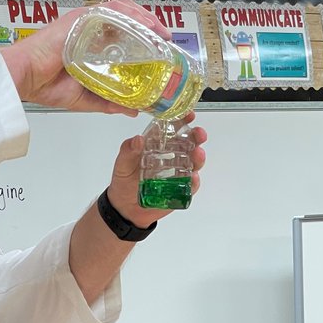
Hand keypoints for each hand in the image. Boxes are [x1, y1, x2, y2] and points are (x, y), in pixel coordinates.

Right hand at [0, 0, 168, 111]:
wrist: (25, 79)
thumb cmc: (46, 86)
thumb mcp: (87, 98)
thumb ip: (110, 103)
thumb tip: (134, 110)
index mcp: (92, 47)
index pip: (124, 37)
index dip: (145, 40)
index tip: (162, 50)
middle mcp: (91, 32)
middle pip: (128, 21)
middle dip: (151, 28)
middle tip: (167, 41)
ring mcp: (86, 23)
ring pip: (123, 12)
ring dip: (145, 20)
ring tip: (160, 32)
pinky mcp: (81, 19)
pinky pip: (110, 11)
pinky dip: (130, 15)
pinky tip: (145, 24)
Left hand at [105, 113, 207, 228]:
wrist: (125, 208)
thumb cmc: (124, 181)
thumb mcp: (122, 163)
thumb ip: (128, 151)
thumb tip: (138, 140)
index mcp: (158, 145)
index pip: (173, 128)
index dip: (182, 120)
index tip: (189, 115)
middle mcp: (171, 156)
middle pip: (189, 143)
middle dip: (197, 137)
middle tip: (199, 134)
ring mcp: (177, 173)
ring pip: (193, 162)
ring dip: (198, 157)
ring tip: (198, 155)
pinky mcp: (179, 189)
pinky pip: (190, 185)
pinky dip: (193, 181)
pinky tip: (192, 178)